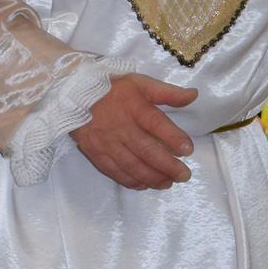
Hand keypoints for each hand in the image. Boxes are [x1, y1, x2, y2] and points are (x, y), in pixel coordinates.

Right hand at [72, 73, 197, 189]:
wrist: (73, 95)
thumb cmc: (112, 88)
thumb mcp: (140, 82)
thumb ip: (167, 92)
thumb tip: (194, 95)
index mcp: (134, 106)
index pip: (156, 124)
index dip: (173, 138)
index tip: (188, 150)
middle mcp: (121, 127)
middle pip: (146, 150)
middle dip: (167, 165)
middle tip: (184, 175)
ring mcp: (107, 143)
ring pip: (132, 165)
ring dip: (152, 177)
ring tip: (168, 183)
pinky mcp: (96, 153)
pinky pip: (115, 171)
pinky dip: (130, 181)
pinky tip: (144, 186)